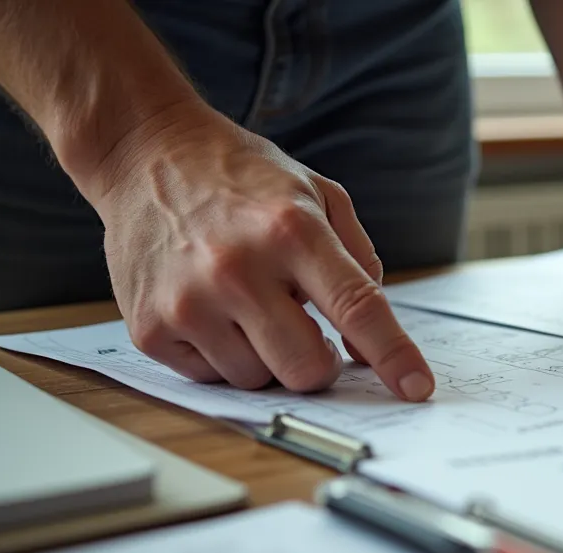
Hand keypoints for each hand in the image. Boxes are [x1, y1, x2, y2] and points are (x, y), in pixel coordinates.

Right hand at [83, 105, 434, 399]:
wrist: (145, 154)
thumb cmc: (242, 178)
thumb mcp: (319, 194)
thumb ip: (359, 264)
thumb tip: (367, 344)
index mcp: (292, 230)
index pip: (357, 307)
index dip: (393, 355)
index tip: (417, 388)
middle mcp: (238, 268)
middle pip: (306, 368)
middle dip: (320, 363)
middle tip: (310, 334)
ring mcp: (188, 302)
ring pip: (257, 379)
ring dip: (266, 356)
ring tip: (248, 304)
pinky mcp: (150, 328)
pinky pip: (210, 377)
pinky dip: (222, 354)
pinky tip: (211, 308)